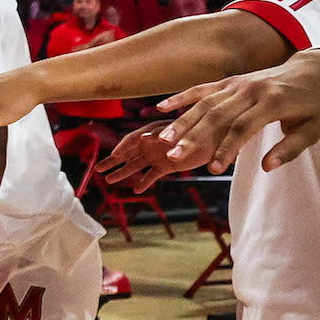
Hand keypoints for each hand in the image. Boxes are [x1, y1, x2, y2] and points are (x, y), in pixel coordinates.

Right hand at [95, 122, 209, 188]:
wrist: (221, 136)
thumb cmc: (203, 128)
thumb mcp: (184, 130)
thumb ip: (164, 134)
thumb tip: (145, 136)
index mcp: (156, 130)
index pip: (134, 139)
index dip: (123, 147)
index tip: (114, 155)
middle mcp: (154, 143)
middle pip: (129, 152)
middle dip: (114, 160)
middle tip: (98, 169)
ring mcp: (159, 155)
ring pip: (137, 164)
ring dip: (124, 172)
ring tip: (109, 180)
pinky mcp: (168, 166)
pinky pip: (153, 175)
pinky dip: (145, 182)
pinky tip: (137, 190)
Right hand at [155, 48, 319, 171]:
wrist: (313, 72)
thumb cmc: (313, 107)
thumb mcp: (312, 131)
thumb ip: (289, 149)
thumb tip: (266, 167)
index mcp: (274, 102)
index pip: (244, 127)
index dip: (227, 149)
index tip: (213, 170)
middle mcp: (252, 90)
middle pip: (217, 115)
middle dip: (194, 137)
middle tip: (174, 157)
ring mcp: (238, 83)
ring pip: (205, 103)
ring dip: (182, 122)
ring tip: (163, 141)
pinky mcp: (230, 80)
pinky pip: (202, 88)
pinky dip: (181, 97)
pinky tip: (160, 108)